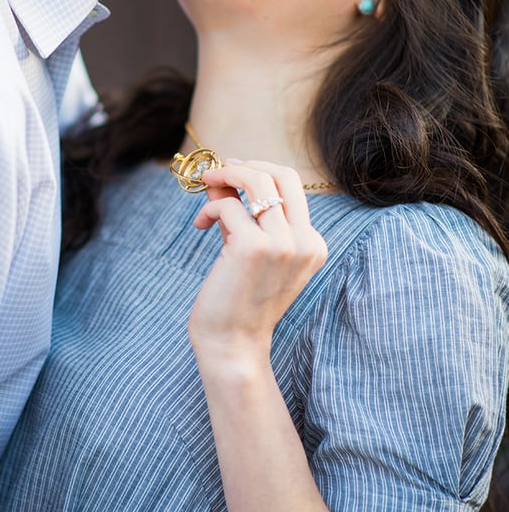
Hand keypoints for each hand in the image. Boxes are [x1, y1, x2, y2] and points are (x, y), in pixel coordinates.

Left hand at [188, 160, 326, 362]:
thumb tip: (221, 176)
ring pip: (257, 181)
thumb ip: (240, 211)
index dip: (259, 171)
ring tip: (206, 185)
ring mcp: (282, 244)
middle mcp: (304, 242)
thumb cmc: (238, 299)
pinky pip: (227, 206)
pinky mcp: (253, 247)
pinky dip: (209, 209)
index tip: (233, 172)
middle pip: (282, 174)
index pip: (292, 186)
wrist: (233, 345)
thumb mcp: (247, 248)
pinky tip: (200, 226)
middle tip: (217, 171)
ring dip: (225, 175)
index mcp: (312, 244)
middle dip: (246, 165)